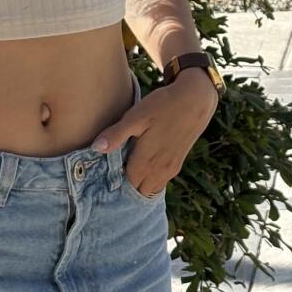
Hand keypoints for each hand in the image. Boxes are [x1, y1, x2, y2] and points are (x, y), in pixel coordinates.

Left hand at [88, 67, 216, 197]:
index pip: (125, 186)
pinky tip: (143, 163)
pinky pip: (160, 181)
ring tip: (126, 168)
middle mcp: (159, 171)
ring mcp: (170, 169)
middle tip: (112, 173)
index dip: (113, 183)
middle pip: (137, 191)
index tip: (103, 174)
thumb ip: (116, 135)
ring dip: (139, 184)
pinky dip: (150, 179)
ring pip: (150, 188)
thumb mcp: (136, 117)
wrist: (196, 100)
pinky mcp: (177, 163)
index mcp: (145, 162)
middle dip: (126, 187)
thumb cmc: (163, 105)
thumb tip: (95, 148)